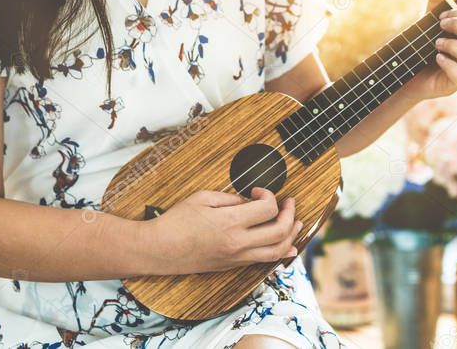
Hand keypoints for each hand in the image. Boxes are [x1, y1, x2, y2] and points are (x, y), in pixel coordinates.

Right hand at [140, 187, 302, 275]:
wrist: (159, 250)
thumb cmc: (176, 221)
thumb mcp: (203, 198)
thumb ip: (231, 198)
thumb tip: (251, 201)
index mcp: (230, 222)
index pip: (268, 208)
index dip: (269, 195)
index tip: (259, 191)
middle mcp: (238, 243)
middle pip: (279, 231)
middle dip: (290, 214)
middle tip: (289, 203)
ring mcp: (236, 257)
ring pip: (276, 250)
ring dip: (291, 235)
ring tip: (297, 223)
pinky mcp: (232, 265)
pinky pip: (263, 261)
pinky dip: (279, 252)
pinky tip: (288, 246)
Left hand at [401, 0, 456, 100]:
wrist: (406, 72)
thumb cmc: (422, 46)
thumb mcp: (428, 22)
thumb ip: (436, 2)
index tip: (442, 15)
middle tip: (440, 25)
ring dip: (455, 46)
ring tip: (437, 43)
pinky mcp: (456, 84)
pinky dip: (450, 63)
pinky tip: (437, 57)